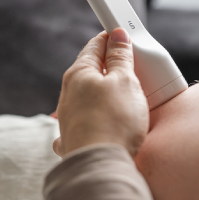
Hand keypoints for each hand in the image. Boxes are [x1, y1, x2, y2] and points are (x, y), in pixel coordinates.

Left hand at [53, 28, 148, 156]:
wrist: (101, 166)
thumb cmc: (113, 122)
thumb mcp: (124, 81)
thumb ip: (120, 56)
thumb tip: (118, 35)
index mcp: (79, 73)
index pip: (95, 44)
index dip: (110, 37)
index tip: (121, 33)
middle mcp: (69, 91)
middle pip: (91, 66)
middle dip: (110, 61)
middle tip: (129, 61)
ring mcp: (70, 112)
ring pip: (90, 88)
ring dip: (106, 84)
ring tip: (124, 87)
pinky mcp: (75, 129)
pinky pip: (89, 109)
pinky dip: (100, 104)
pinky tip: (109, 110)